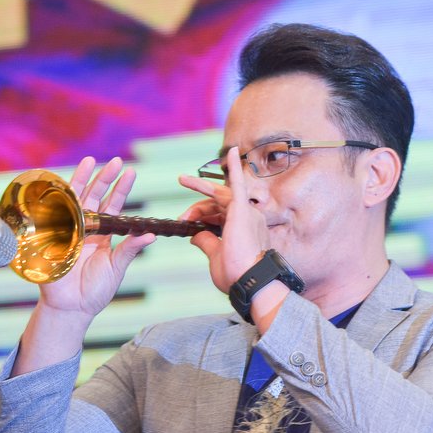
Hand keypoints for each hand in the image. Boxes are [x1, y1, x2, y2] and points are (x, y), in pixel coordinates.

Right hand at [39, 156, 155, 318]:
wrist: (71, 309)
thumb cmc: (95, 291)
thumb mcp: (116, 268)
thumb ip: (130, 249)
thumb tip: (151, 235)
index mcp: (103, 234)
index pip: (113, 206)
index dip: (120, 189)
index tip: (130, 171)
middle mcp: (86, 228)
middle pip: (95, 197)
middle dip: (104, 178)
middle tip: (116, 161)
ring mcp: (69, 230)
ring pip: (75, 200)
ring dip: (82, 180)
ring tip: (90, 161)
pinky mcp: (52, 237)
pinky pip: (53, 214)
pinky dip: (58, 198)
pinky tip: (63, 182)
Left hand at [178, 147, 269, 292]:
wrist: (250, 281)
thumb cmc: (236, 274)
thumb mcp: (215, 256)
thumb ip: (206, 242)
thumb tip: (194, 234)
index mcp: (243, 228)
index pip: (219, 214)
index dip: (202, 216)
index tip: (188, 222)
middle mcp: (249, 217)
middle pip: (218, 204)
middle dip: (198, 207)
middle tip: (182, 213)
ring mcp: (248, 212)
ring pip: (220, 197)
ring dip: (200, 196)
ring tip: (182, 181)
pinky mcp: (243, 210)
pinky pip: (238, 184)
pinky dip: (235, 168)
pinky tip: (232, 151)